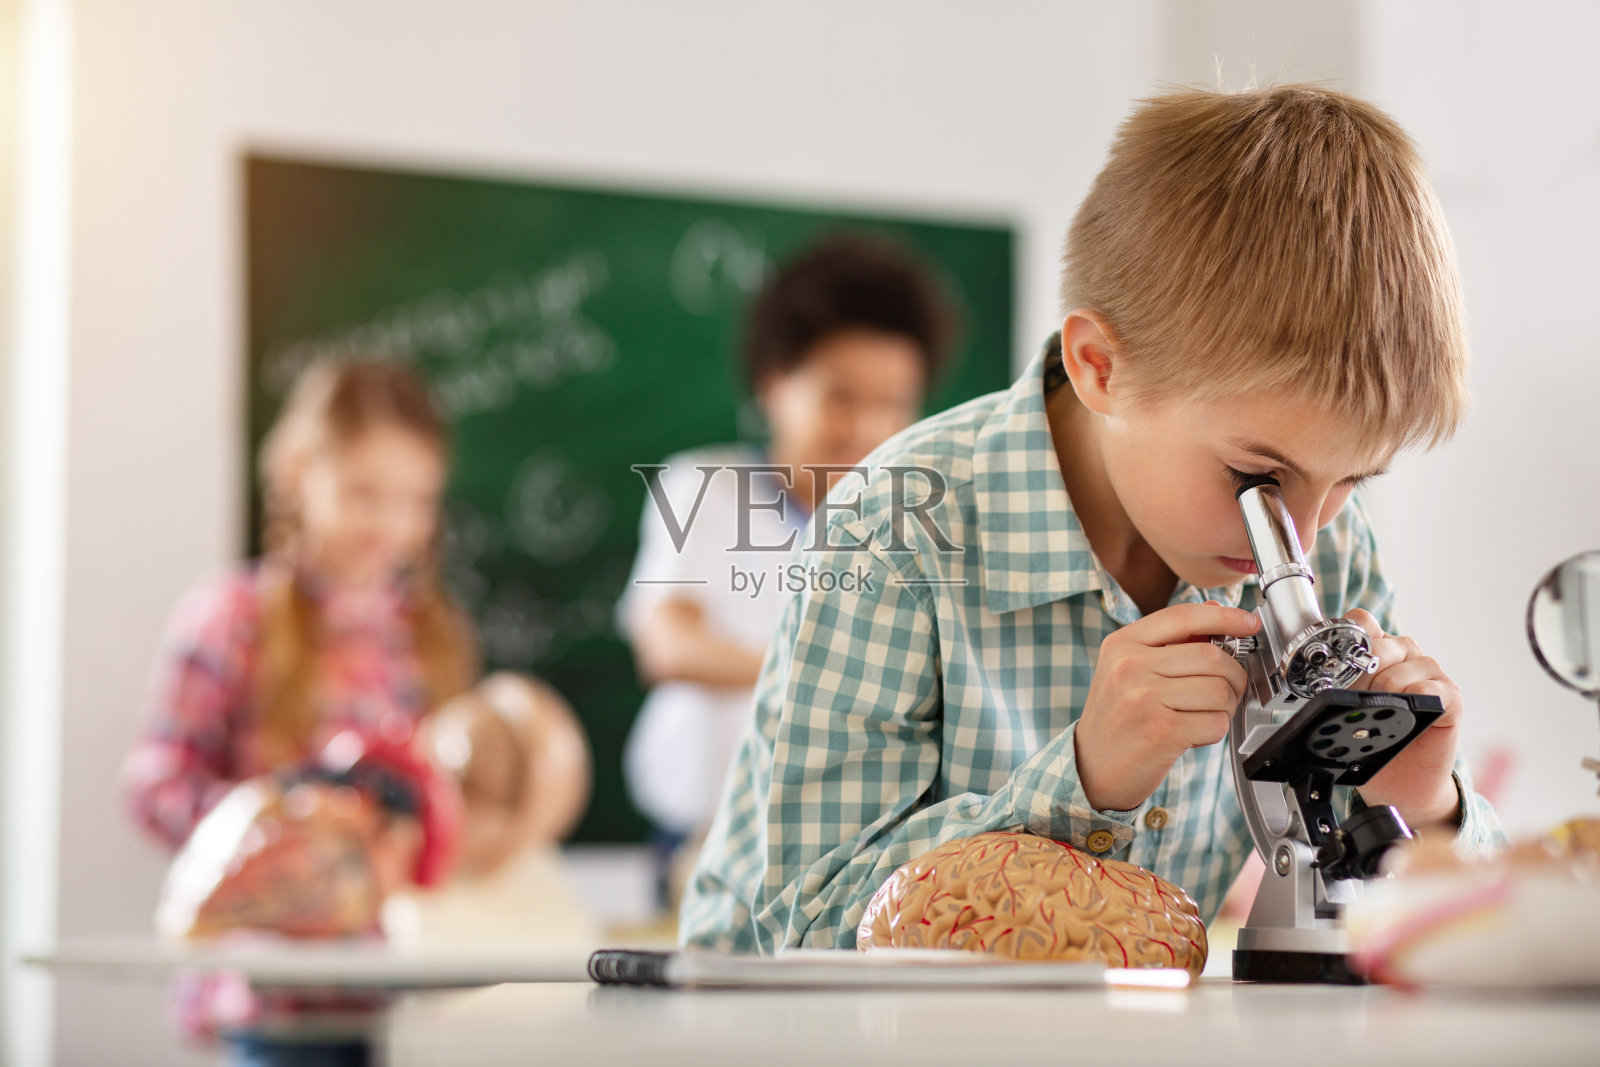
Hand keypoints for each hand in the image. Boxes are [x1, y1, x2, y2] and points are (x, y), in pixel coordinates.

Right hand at [1075, 602, 1259, 811]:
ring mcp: (1144, 697)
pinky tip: (1194, 733)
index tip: (1248, 623)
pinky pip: (1215, 722)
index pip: (1184, 616)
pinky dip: (1214, 730)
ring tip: (1204, 713)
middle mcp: (1129, 666)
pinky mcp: (1161, 730)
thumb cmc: (1117, 718)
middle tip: (1229, 689)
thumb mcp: (1128, 670)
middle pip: (1211, 655)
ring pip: (1219, 690)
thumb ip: (1169, 641)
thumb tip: (1216, 612)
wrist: (1091, 768)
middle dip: (1234, 675)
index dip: (1225, 617)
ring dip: (1225, 706)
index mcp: (1122, 644)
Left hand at [1342, 608, 1461, 828]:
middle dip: (1360, 672)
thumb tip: (1319, 677)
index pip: (1361, 622)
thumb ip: (1337, 686)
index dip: (1347, 637)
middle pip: (1379, 645)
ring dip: (1385, 688)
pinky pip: (1433, 688)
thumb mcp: (1345, 709)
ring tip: (1378, 712)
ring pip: (1403, 666)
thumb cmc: (1372, 740)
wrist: (1400, 782)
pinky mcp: (1450, 697)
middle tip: (1354, 699)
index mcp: (1377, 652)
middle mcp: (1404, 656)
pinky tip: (1407, 709)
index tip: (1335, 662)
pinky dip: (1417, 697)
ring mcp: (1429, 674)